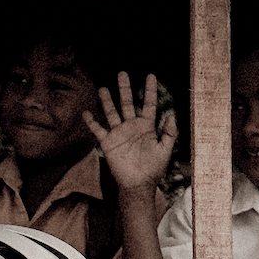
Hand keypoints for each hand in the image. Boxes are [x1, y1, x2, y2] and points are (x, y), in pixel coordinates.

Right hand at [83, 71, 176, 190]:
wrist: (138, 185)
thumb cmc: (153, 170)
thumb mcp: (164, 151)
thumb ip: (169, 134)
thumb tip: (171, 115)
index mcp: (146, 127)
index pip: (149, 104)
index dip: (150, 90)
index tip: (150, 75)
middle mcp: (131, 127)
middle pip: (127, 103)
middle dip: (124, 88)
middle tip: (122, 73)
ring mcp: (119, 133)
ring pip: (111, 112)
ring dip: (107, 101)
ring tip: (103, 88)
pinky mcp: (108, 142)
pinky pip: (98, 129)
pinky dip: (91, 122)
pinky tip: (86, 112)